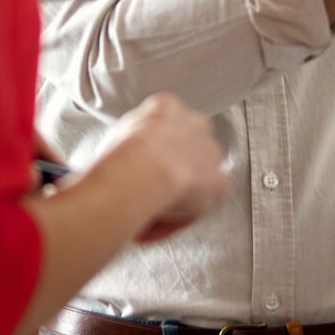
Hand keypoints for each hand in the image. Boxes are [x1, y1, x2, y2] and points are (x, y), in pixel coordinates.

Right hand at [97, 93, 228, 245]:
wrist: (140, 167)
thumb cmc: (119, 153)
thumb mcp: (115, 134)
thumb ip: (126, 142)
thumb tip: (114, 161)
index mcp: (167, 107)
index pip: (164, 128)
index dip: (149, 153)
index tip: (135, 171)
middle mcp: (195, 124)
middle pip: (186, 150)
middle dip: (169, 172)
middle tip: (144, 195)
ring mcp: (211, 153)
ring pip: (194, 178)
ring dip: (174, 196)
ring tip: (142, 216)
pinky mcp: (219, 181)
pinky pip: (199, 205)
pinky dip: (177, 220)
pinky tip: (150, 227)